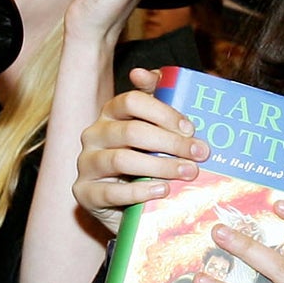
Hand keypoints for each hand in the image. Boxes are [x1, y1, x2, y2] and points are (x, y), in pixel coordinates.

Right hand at [72, 67, 207, 234]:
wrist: (129, 209)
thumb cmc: (146, 165)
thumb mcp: (157, 134)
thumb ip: (158, 101)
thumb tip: (143, 73)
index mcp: (110, 114)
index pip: (132, 102)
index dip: (163, 113)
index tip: (191, 128)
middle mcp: (94, 135)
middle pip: (131, 132)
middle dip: (171, 143)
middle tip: (199, 154)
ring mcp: (86, 163)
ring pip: (121, 159)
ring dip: (160, 166)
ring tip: (187, 173)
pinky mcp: (84, 193)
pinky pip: (111, 191)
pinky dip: (140, 192)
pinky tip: (162, 191)